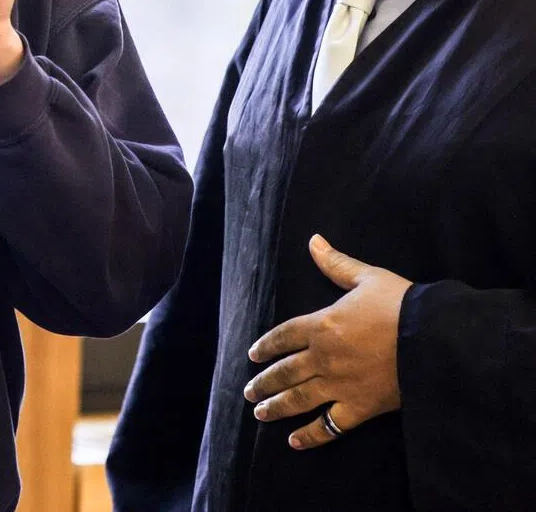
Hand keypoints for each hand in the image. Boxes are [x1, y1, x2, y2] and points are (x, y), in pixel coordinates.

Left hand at [244, 234, 410, 449]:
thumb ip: (335, 264)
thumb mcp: (366, 278)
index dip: (266, 346)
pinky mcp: (360, 408)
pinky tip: (295, 441)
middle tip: (249, 391)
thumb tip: (314, 241)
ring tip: (260, 413)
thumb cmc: (400, 304)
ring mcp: (339, 385)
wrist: (433, 339)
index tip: (253, 355)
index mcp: (321, 325)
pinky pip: (330, 426)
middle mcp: (323, 357)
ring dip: (276, 407)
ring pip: (299, 399)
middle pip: (285, 372)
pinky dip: (311, 435)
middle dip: (264, 382)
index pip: (283, 336)